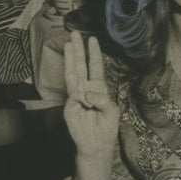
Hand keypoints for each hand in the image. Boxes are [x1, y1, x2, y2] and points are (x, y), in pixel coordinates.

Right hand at [63, 35, 119, 163]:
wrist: (97, 145)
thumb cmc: (106, 128)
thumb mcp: (111, 111)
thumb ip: (102, 99)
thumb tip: (85, 93)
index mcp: (99, 89)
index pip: (95, 68)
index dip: (94, 54)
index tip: (92, 39)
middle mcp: (86, 90)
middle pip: (81, 66)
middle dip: (78, 50)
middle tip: (74, 33)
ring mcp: (76, 97)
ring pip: (72, 74)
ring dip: (70, 59)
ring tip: (68, 44)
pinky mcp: (69, 107)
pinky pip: (75, 96)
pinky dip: (80, 95)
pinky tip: (85, 98)